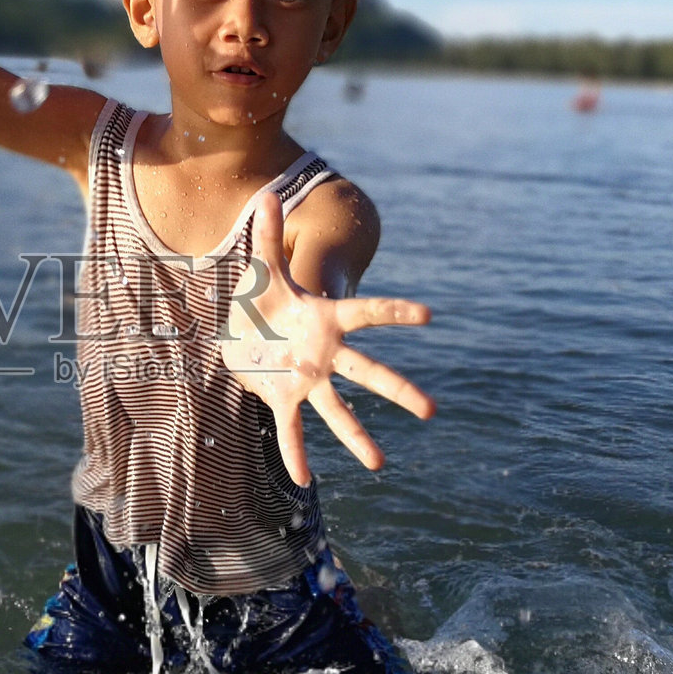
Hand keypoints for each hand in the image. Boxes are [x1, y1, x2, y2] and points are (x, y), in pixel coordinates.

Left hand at [222, 193, 433, 486]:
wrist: (241, 331)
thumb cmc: (261, 300)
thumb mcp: (262, 268)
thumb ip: (268, 233)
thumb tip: (267, 194)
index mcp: (326, 320)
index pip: (366, 314)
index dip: (394, 313)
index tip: (427, 316)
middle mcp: (325, 356)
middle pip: (368, 372)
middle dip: (399, 390)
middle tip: (432, 411)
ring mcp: (308, 380)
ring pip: (338, 411)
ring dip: (358, 438)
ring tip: (380, 465)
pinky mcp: (283, 399)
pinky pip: (292, 430)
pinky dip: (295, 454)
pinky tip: (304, 479)